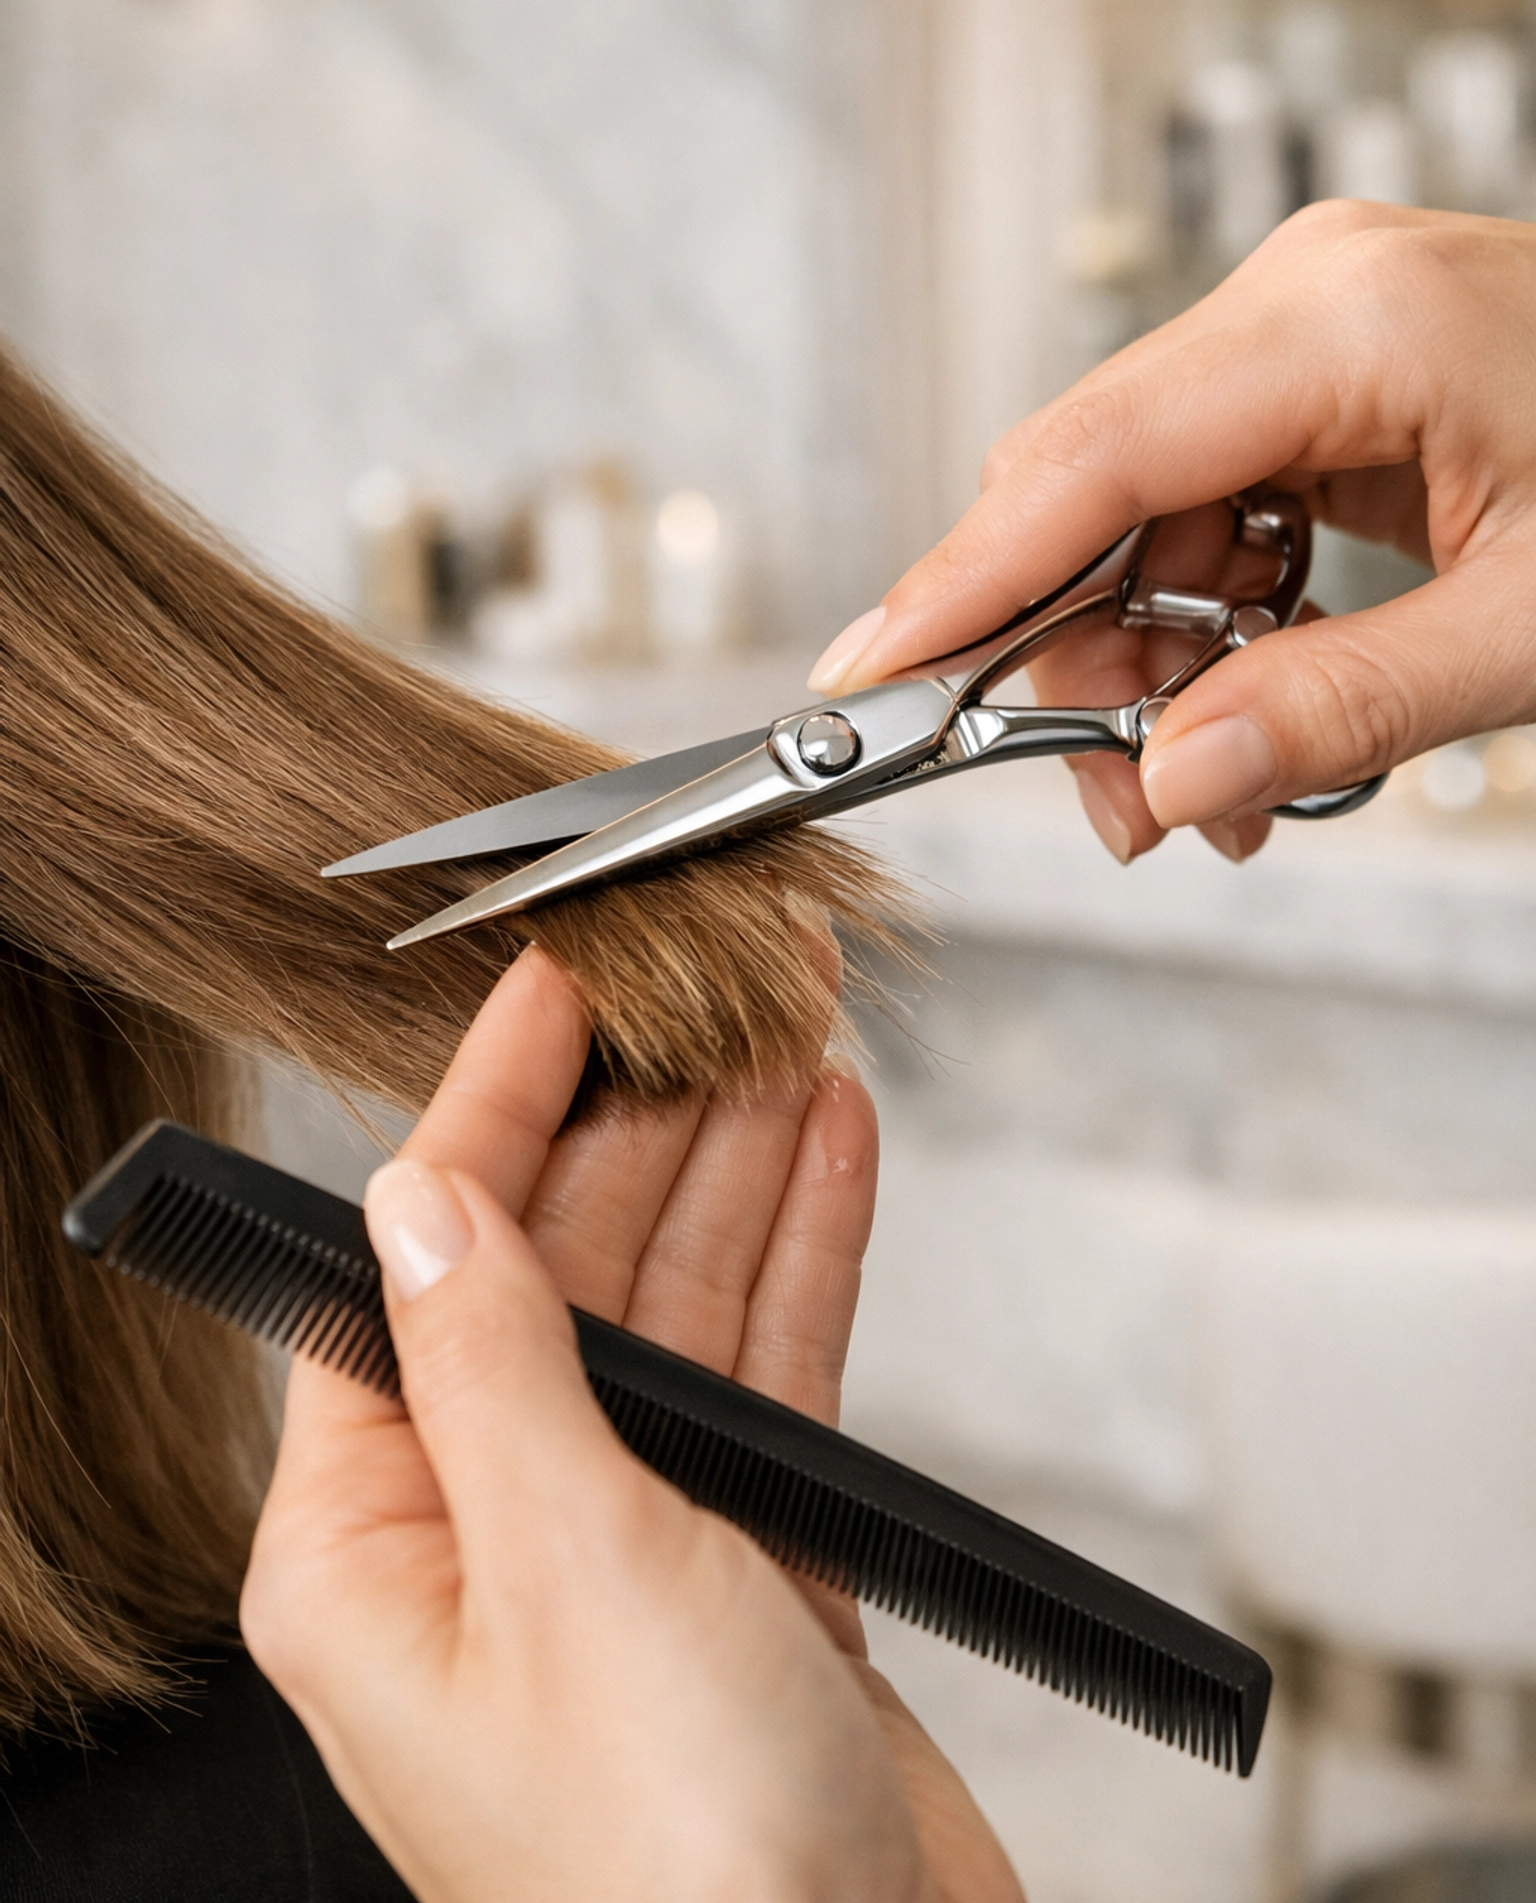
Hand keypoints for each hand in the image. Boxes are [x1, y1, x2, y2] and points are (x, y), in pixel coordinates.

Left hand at [243, 947, 1020, 1902]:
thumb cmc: (685, 1870)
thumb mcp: (570, 1569)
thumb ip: (497, 1365)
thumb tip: (419, 1197)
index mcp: (375, 1545)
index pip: (418, 1263)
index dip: (492, 1104)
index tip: (558, 982)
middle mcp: (488, 1533)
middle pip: (562, 1263)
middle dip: (646, 1117)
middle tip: (721, 989)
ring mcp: (624, 1545)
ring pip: (677, 1305)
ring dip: (739, 1168)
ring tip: (797, 1039)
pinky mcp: (745, 1566)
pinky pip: (765, 1375)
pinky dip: (803, 1259)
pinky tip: (834, 1152)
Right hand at [810, 203, 1535, 862]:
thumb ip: (1343, 705)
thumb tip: (1170, 780)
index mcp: (1348, 320)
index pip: (1091, 455)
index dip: (964, 578)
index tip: (870, 678)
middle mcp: (1306, 297)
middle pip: (1091, 485)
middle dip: (1078, 661)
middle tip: (1125, 811)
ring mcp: (1315, 325)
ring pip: (1138, 508)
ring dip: (1147, 659)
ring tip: (1214, 792)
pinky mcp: (1332, 372)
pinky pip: (1209, 502)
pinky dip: (1210, 617)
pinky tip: (1251, 707)